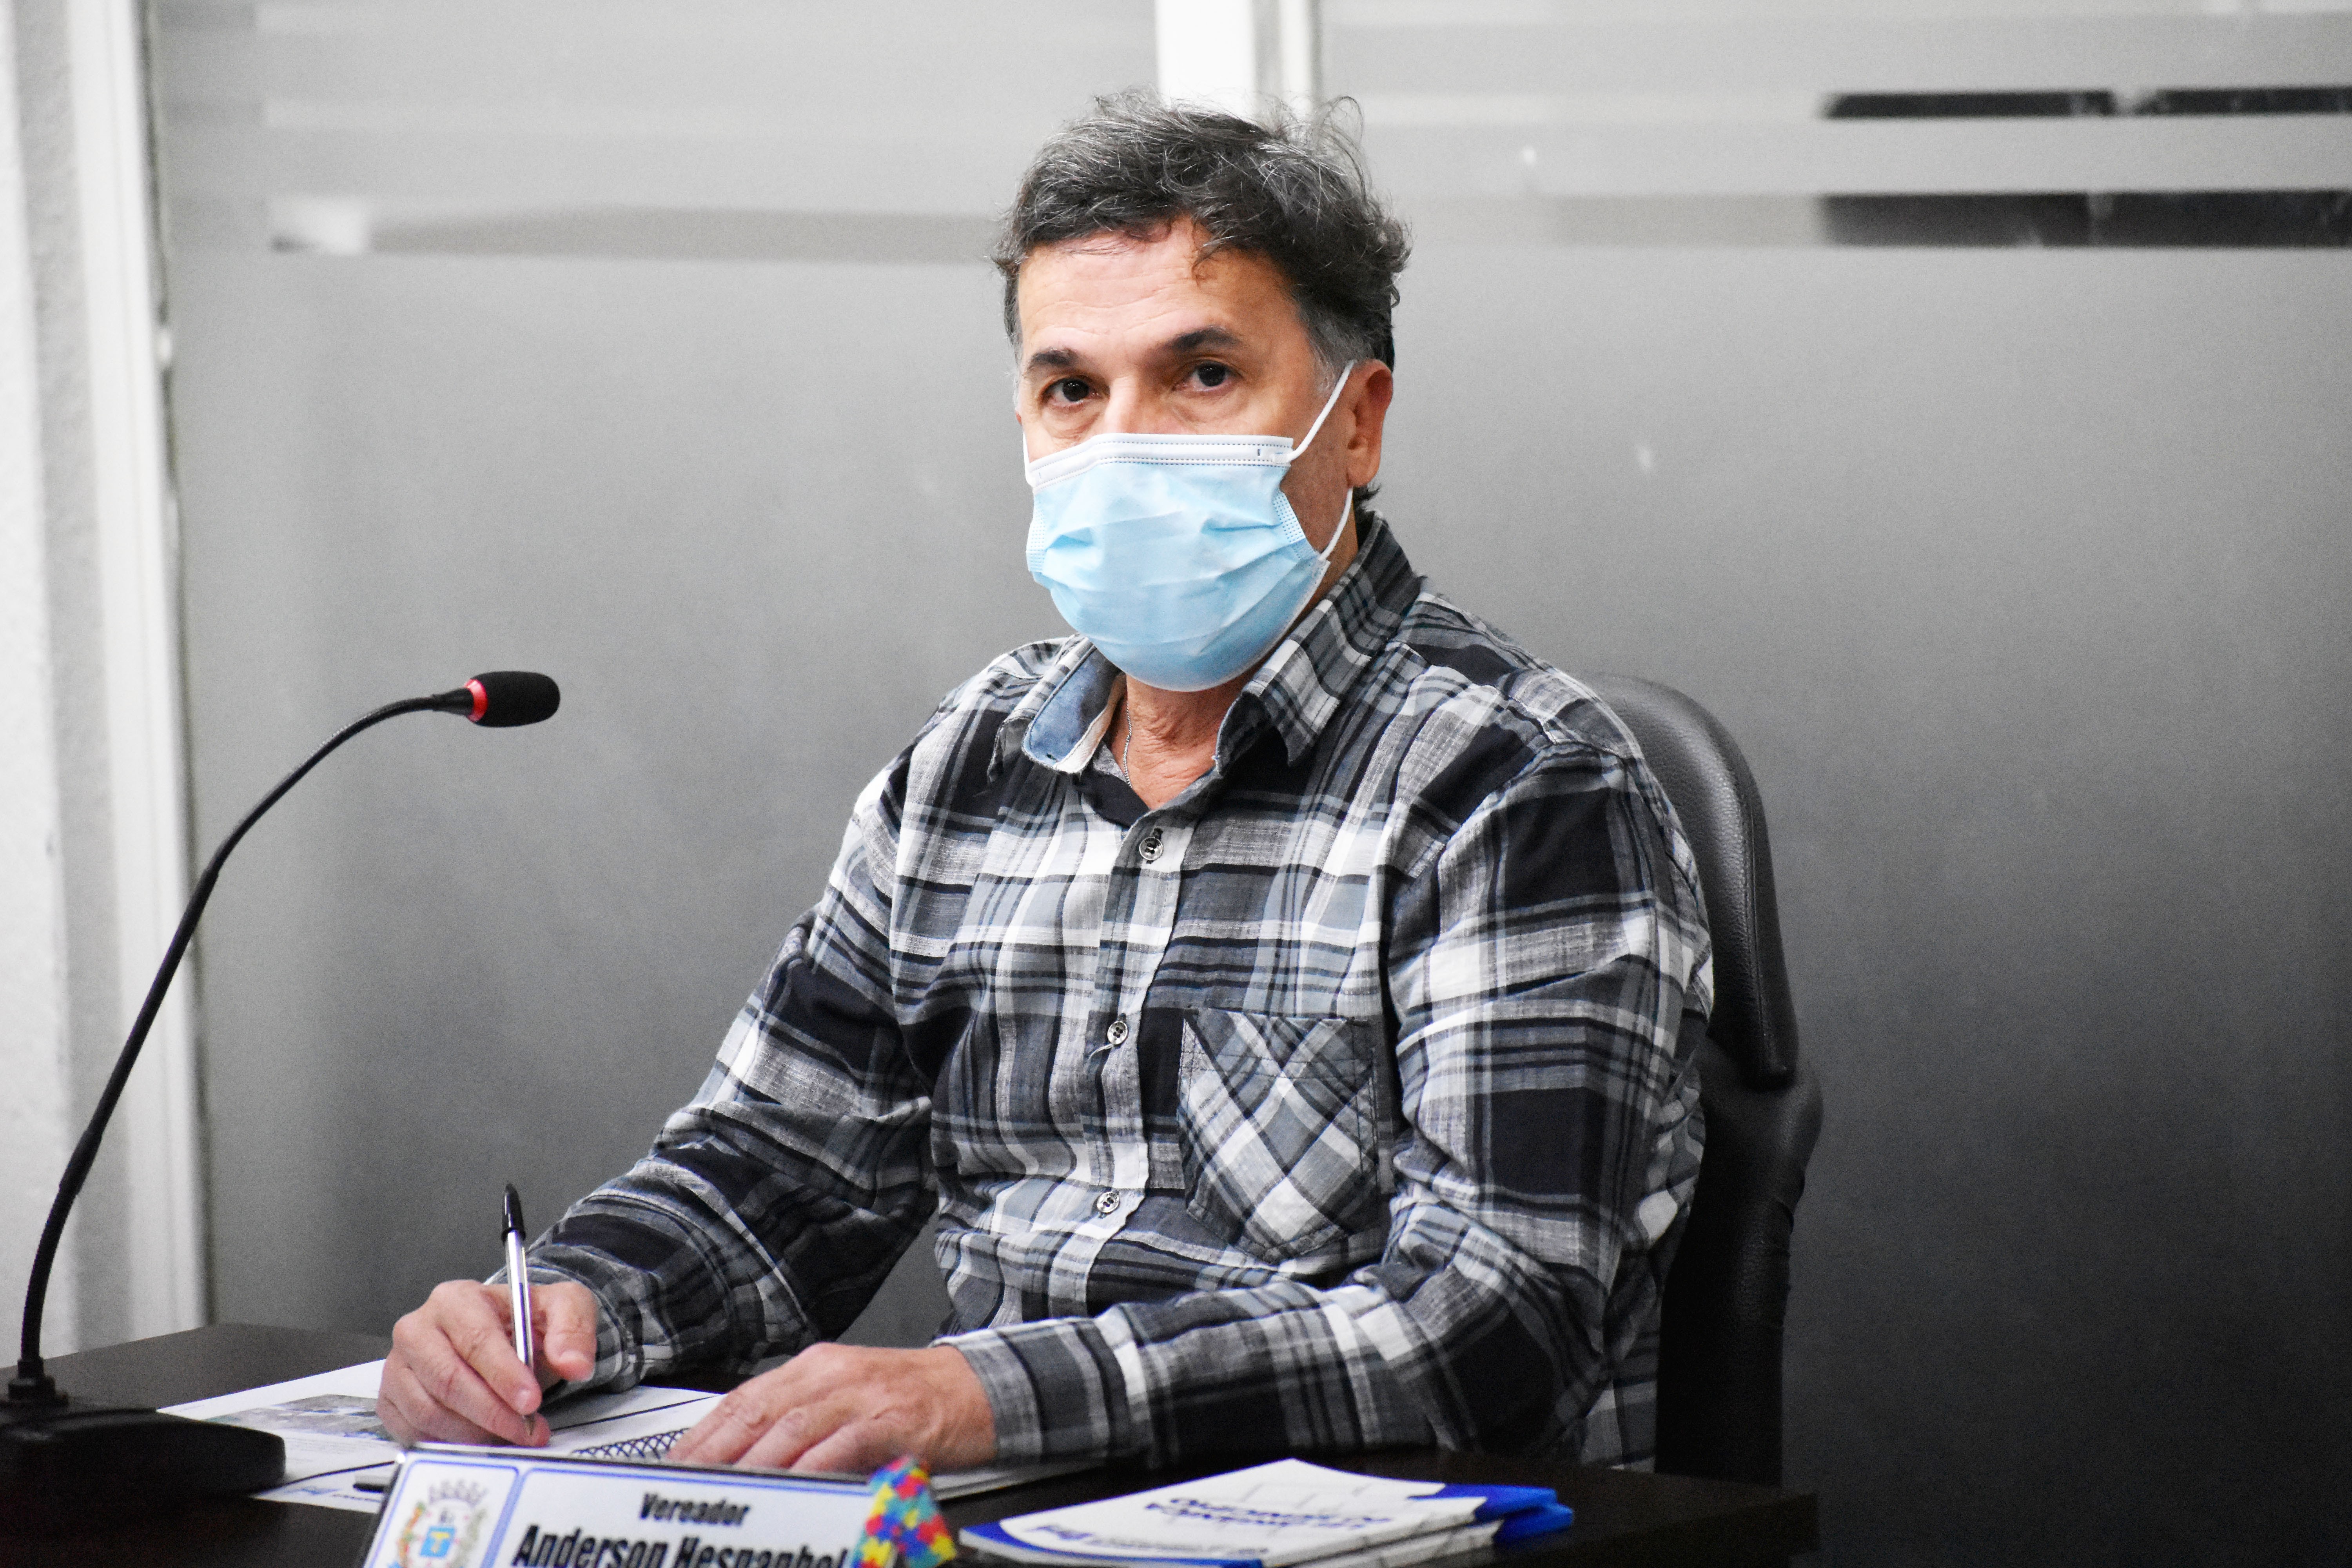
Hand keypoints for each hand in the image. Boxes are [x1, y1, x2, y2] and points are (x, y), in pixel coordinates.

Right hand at [377, 1278, 598, 1445]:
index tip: (531, 1402)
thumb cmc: (525, 1321)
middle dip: (493, 1413)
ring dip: (474, 1433)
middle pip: (449, 1380)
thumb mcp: (563, 1308)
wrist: (503, 1334)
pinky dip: (448, 1442)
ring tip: (510, 1436)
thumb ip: (572, 1329)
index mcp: (456, 1299)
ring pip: (429, 1410)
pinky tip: (479, 1440)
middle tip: (528, 1430)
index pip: (476, 1340)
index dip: (504, 1376)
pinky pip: (413, 1430)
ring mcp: (399, 1366)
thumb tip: (573, 1364)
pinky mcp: (391, 1398)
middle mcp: (418, 1329)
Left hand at [666, 1343, 994, 1473]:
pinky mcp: (892, 1421)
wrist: (976, 1388)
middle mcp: (832, 1374)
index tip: (675, 1463)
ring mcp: (861, 1395)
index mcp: (815, 1366)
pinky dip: (813, 1466)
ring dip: (753, 1463)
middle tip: (687, 1483)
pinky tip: (792, 1485)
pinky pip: (843, 1445)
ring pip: (792, 1427)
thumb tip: (743, 1456)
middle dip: (716, 1451)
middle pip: (758, 1412)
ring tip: (726, 1492)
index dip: (705, 1433)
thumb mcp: (845, 1395)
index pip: (744, 1398)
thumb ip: (799, 1418)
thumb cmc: (909, 1399)